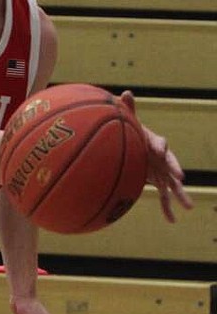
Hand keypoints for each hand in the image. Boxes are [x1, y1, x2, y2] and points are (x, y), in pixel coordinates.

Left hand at [119, 91, 192, 222]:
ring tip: (188, 207)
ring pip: (173, 186)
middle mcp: (163, 159)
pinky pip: (164, 197)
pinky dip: (167, 208)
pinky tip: (171, 221)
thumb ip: (128, 110)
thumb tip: (124, 92)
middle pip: (173, 166)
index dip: (161, 147)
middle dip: (177, 174)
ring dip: (180, 197)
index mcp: (156, 144)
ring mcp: (163, 172)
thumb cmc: (133, 133)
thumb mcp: (130, 123)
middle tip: (181, 181)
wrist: (136, 147)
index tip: (161, 149)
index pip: (161, 144)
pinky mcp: (159, 182)